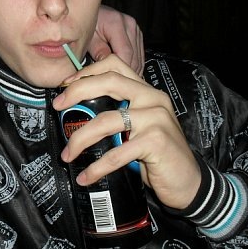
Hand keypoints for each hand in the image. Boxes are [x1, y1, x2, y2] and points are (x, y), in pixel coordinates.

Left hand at [52, 54, 200, 209]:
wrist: (189, 183)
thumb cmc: (159, 155)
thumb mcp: (140, 127)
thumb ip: (119, 114)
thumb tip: (78, 113)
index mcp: (147, 92)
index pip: (115, 65)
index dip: (87, 72)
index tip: (65, 86)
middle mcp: (153, 99)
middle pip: (109, 82)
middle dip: (77, 91)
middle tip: (57, 106)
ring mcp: (156, 119)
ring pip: (106, 121)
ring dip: (80, 138)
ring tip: (67, 154)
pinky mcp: (155, 142)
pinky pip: (115, 153)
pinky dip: (96, 167)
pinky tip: (85, 177)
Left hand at [88, 5, 144, 75]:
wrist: (93, 12)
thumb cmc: (88, 24)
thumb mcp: (88, 37)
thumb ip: (98, 51)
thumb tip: (105, 66)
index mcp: (116, 23)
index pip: (125, 53)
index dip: (121, 70)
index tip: (115, 81)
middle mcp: (129, 25)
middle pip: (134, 57)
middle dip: (127, 73)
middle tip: (119, 87)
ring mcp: (135, 29)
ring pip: (139, 57)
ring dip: (131, 70)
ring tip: (122, 82)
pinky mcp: (137, 34)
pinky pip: (139, 54)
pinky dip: (134, 65)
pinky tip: (126, 74)